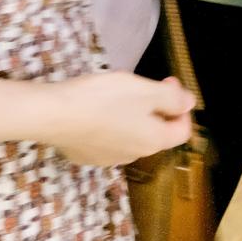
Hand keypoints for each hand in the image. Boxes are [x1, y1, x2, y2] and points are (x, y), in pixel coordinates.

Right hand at [38, 73, 193, 166]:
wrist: (52, 115)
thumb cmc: (103, 99)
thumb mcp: (145, 90)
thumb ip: (173, 98)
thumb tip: (189, 103)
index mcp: (153, 141)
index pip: (182, 130)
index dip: (182, 105)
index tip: (167, 82)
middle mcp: (133, 156)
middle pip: (155, 132)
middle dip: (156, 108)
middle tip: (142, 86)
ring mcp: (106, 158)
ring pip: (130, 136)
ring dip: (132, 116)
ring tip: (117, 95)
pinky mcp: (84, 155)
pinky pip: (106, 139)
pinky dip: (108, 124)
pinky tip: (94, 108)